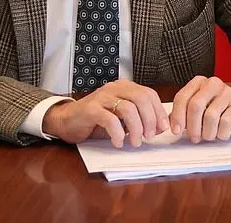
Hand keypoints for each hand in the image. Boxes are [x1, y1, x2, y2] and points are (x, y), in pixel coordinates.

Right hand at [42, 80, 167, 147]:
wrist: (67, 120)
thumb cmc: (96, 121)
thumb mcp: (121, 118)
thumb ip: (138, 118)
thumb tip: (159, 128)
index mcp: (125, 87)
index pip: (149, 94)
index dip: (159, 111)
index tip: (163, 128)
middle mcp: (115, 88)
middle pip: (142, 99)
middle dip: (150, 120)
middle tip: (150, 137)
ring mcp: (102, 97)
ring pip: (128, 109)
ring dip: (136, 128)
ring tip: (135, 142)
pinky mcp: (91, 109)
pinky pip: (110, 120)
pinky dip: (118, 133)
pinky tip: (118, 142)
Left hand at [169, 76, 230, 142]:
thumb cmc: (219, 111)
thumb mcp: (199, 109)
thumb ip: (183, 114)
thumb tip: (168, 125)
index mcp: (199, 83)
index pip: (182, 97)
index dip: (177, 116)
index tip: (176, 131)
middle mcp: (213, 84)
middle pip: (195, 105)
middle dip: (192, 126)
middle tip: (194, 138)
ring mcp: (228, 93)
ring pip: (210, 116)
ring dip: (208, 133)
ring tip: (209, 136)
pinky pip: (226, 122)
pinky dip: (221, 133)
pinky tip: (222, 134)